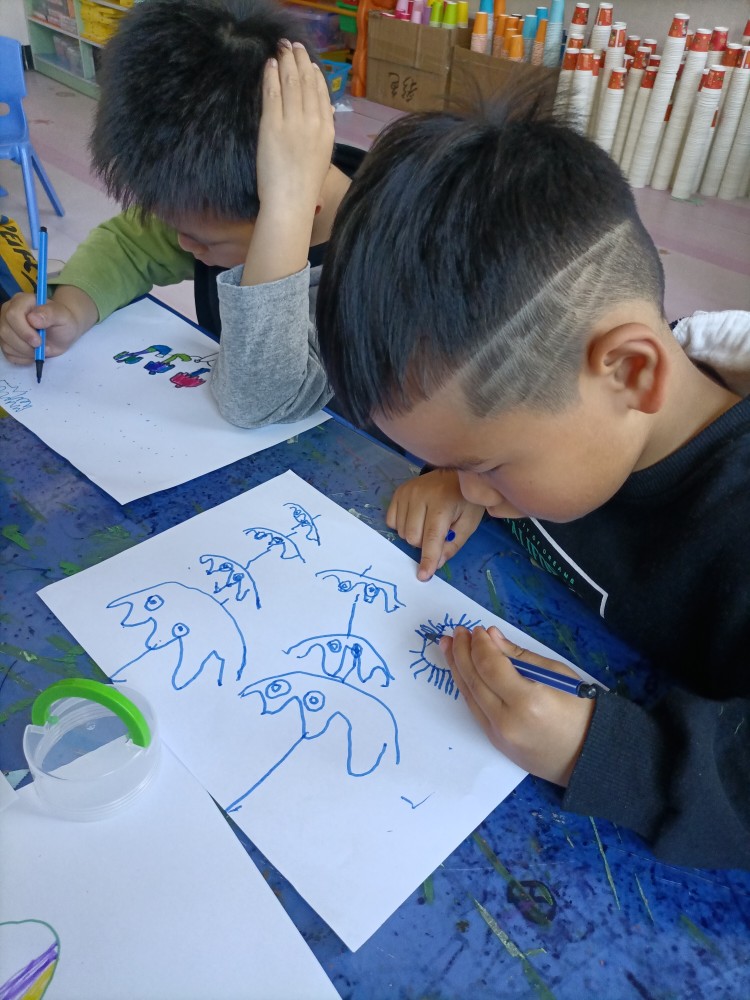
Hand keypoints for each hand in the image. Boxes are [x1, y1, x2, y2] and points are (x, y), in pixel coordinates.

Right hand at [0, 287, 96, 363]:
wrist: (62, 333)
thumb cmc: (63, 322)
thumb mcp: (63, 316)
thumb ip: (50, 314)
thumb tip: (32, 318)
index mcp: (21, 301)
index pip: (13, 314)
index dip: (24, 331)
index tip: (39, 341)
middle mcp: (8, 311)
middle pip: (5, 331)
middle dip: (25, 345)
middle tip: (42, 347)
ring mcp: (6, 327)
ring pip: (6, 344)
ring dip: (26, 352)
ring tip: (41, 350)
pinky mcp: (6, 341)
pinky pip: (8, 354)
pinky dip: (23, 358)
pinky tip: (34, 353)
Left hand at [243, 43, 334, 286]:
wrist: (291, 202)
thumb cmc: (304, 189)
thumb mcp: (321, 159)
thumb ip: (322, 135)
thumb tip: (326, 116)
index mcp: (327, 131)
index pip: (322, 95)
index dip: (316, 75)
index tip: (310, 63)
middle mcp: (313, 122)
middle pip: (308, 83)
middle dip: (301, 61)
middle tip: (294, 46)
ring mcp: (293, 122)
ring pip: (291, 82)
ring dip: (287, 61)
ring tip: (282, 48)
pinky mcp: (273, 125)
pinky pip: (273, 93)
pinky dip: (272, 76)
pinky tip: (270, 65)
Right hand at [387, 470, 484, 580]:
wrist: (455, 472)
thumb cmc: (465, 500)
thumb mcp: (469, 523)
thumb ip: (453, 544)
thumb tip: (437, 563)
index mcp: (442, 503)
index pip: (432, 536)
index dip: (428, 558)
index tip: (423, 576)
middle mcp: (420, 495)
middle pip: (413, 537)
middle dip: (424, 544)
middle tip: (437, 533)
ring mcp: (406, 492)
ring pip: (402, 532)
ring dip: (414, 535)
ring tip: (427, 523)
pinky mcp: (398, 492)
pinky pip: (391, 522)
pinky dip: (402, 526)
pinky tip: (415, 518)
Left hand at [441, 626, 594, 785]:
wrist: (590, 756)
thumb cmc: (581, 711)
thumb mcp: (557, 674)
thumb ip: (520, 656)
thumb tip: (492, 637)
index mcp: (527, 702)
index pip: (490, 666)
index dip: (480, 645)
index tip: (477, 629)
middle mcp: (507, 721)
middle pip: (474, 681)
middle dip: (462, 652)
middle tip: (457, 633)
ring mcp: (499, 736)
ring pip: (469, 696)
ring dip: (457, 668)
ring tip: (449, 646)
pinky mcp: (496, 743)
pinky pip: (475, 710)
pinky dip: (468, 687)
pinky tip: (462, 671)